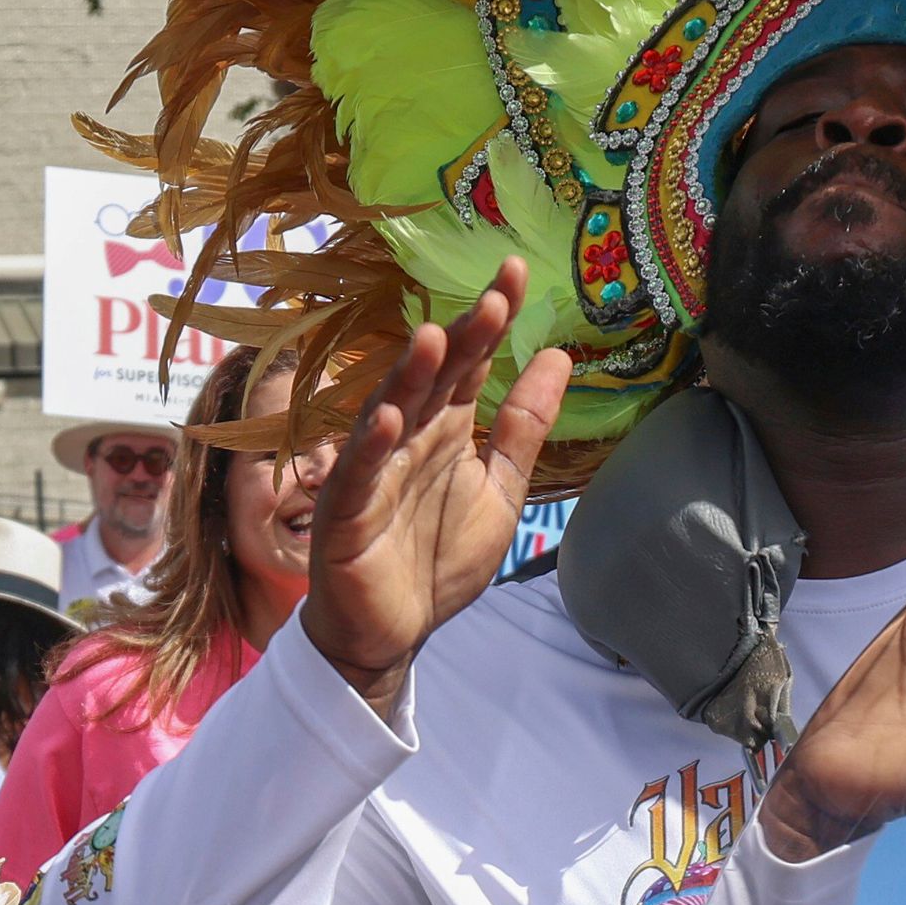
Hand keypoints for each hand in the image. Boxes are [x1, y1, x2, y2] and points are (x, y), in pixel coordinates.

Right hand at [299, 261, 568, 716]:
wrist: (392, 632)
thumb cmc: (438, 559)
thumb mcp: (500, 492)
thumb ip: (524, 430)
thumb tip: (558, 356)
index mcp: (447, 428)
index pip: (472, 364)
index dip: (492, 321)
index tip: (517, 272)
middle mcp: (409, 437)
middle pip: (435, 379)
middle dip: (461, 338)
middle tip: (492, 298)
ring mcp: (374, 471)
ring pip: (390, 413)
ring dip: (410, 378)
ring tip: (436, 338)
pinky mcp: (347, 512)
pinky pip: (359, 475)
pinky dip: (372, 447)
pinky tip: (389, 419)